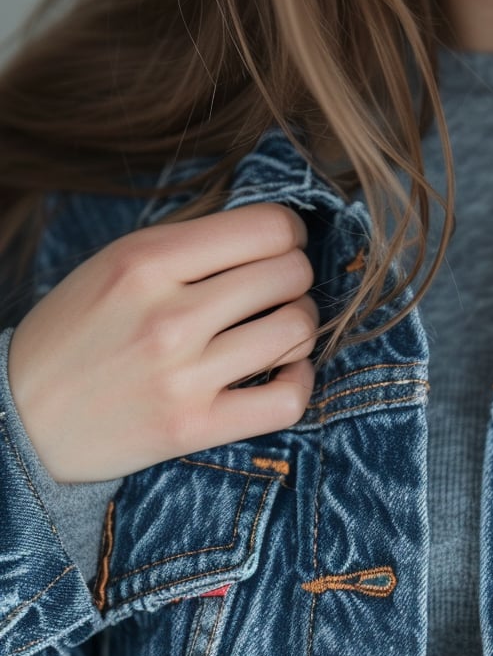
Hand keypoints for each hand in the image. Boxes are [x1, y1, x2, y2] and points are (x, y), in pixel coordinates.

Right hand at [7, 202, 318, 481]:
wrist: (23, 417)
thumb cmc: (77, 335)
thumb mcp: (115, 265)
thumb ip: (187, 247)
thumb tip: (273, 234)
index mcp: (146, 260)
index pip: (267, 228)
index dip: (290, 234)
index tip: (282, 247)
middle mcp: (168, 316)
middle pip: (288, 275)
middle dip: (295, 278)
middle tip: (279, 291)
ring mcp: (183, 375)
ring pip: (296, 331)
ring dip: (300, 325)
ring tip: (280, 329)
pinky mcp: (194, 427)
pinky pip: (287, 399)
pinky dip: (301, 380)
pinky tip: (285, 370)